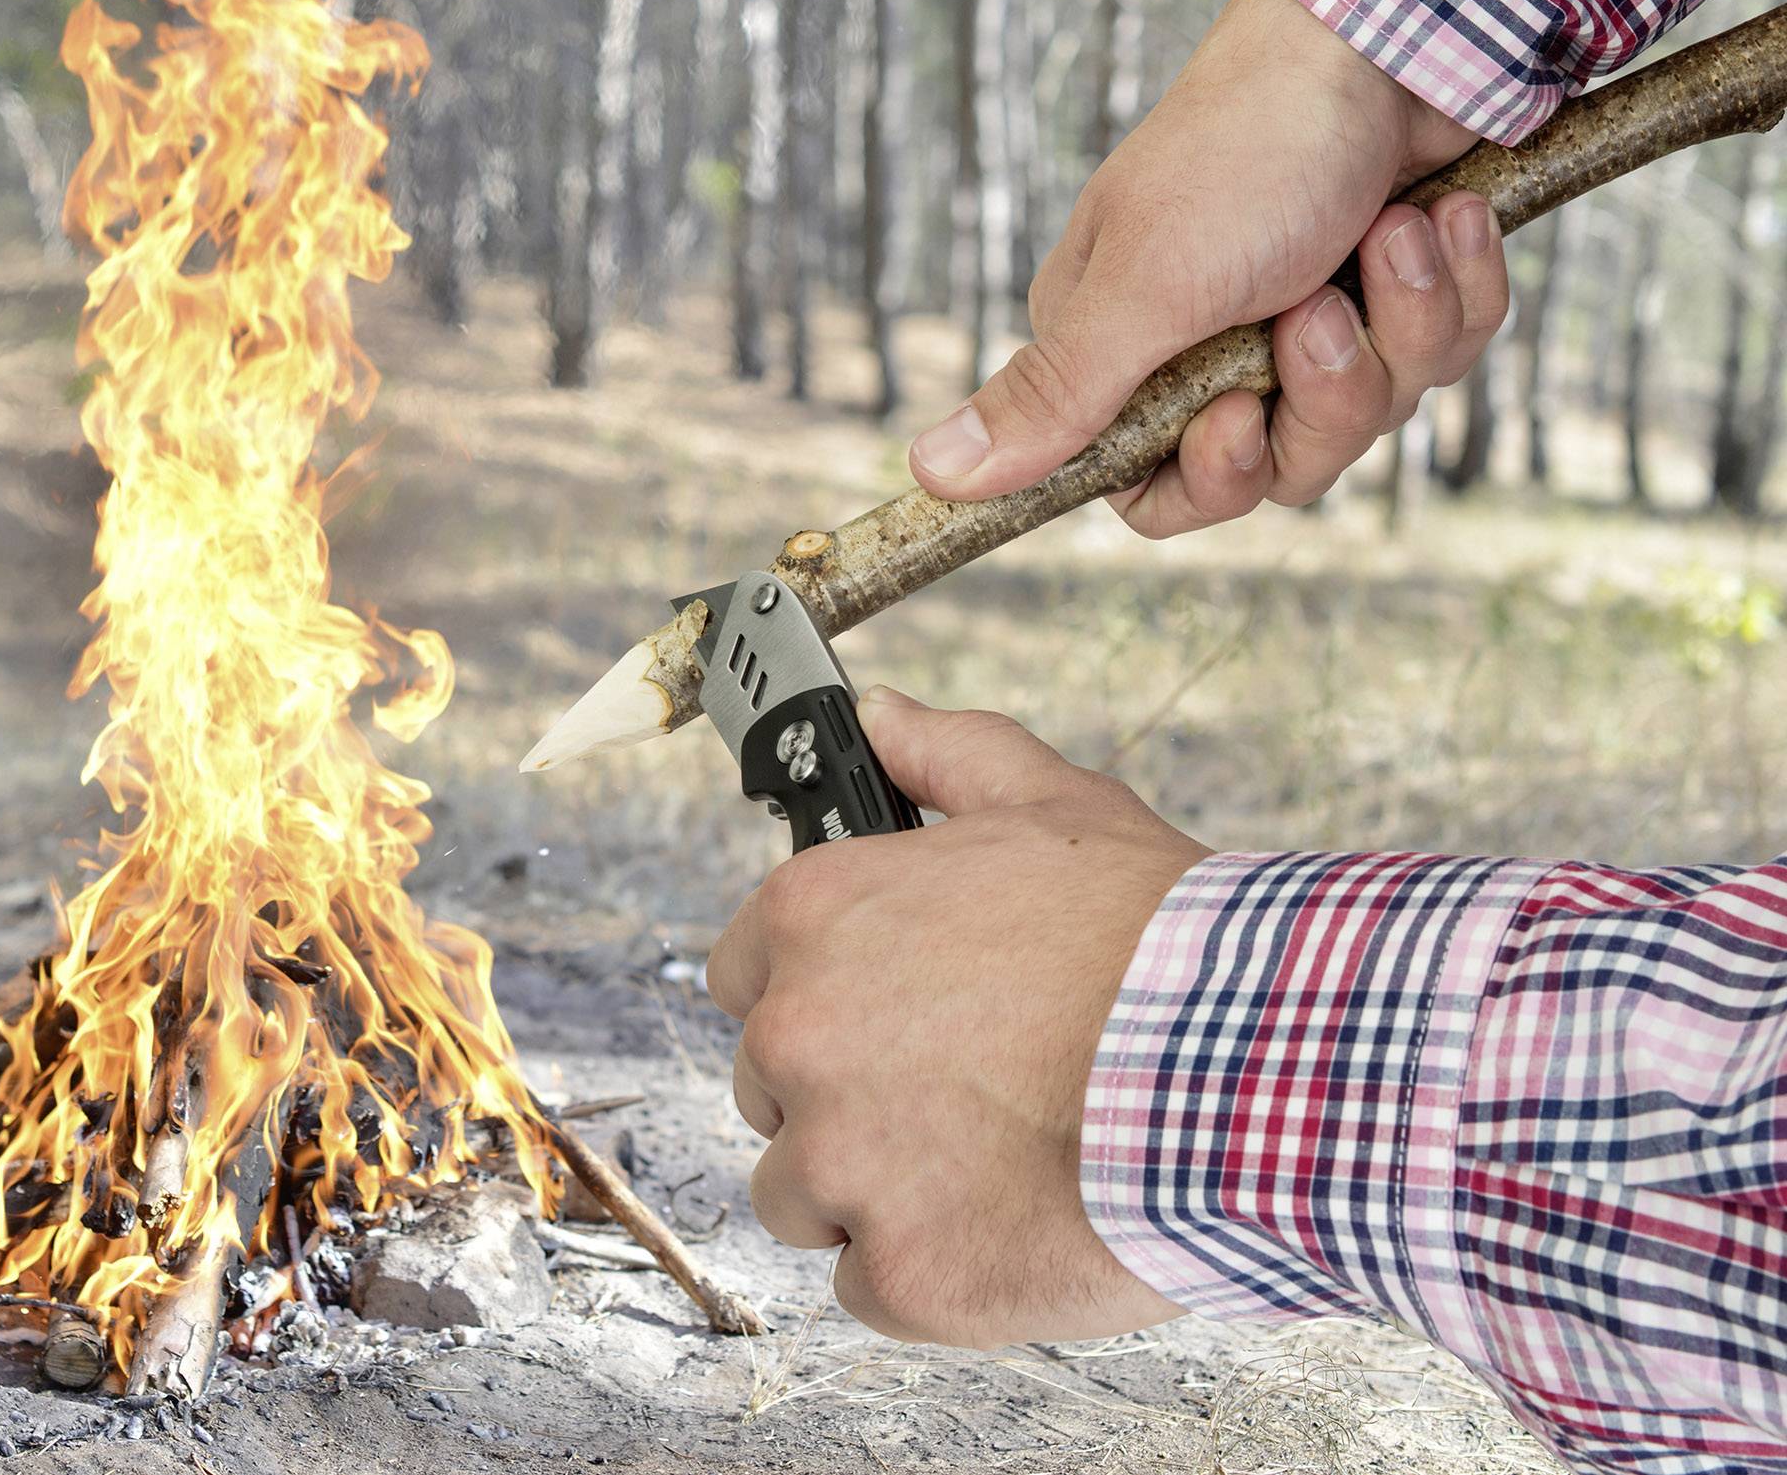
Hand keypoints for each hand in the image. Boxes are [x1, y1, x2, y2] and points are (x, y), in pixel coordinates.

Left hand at [706, 689, 1203, 1345]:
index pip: (743, 973)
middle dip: (845, 1096)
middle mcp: (799, 1037)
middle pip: (768, 1089)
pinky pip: (872, 1285)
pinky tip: (1015, 1223)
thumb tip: (879, 716)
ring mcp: (842, 1164)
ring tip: (993, 1161)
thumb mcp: (1054, 805)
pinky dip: (933, 1271)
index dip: (816, 997)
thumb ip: (946, 755)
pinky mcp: (900, 1273)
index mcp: (814, 919)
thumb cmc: (1159, 941)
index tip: (882, 1015)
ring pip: (803, 1195)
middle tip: (962, 1089)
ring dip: (877, 1189)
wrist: (1258, 1072)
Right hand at [909, 0, 1510, 536]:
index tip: (1234, 416)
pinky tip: (1445, 216)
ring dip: (1401, 321)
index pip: (1153, 490)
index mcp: (1125, 347)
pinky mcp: (1400, 288)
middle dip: (1325, 394)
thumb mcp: (1142, 288)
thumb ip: (1052, 397)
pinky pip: (1445, 349)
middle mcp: (1212, 342)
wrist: (1395, 29)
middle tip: (1320, 304)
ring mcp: (1314, 316)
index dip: (1210, 477)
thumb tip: (931, 473)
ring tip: (1393, 232)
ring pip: (1375, 410)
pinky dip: (1456, 285)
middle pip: (1279, 466)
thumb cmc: (1252, 146)